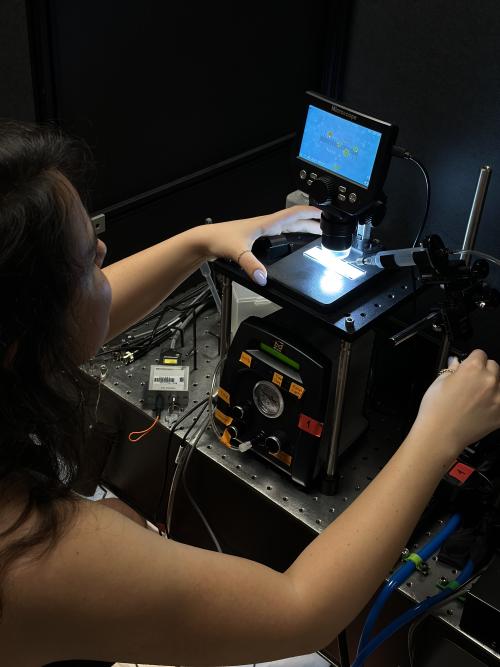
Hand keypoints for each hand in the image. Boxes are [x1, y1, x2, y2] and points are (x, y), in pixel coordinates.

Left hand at [204, 205, 320, 284]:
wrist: (206, 240)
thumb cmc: (219, 239)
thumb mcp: (237, 252)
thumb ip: (251, 265)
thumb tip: (263, 277)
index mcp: (265, 224)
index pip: (293, 214)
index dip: (309, 213)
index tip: (324, 212)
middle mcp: (265, 225)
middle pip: (294, 221)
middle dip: (311, 221)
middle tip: (327, 225)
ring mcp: (261, 231)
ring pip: (287, 227)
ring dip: (302, 227)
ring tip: (316, 231)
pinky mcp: (256, 238)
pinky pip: (279, 234)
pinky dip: (290, 235)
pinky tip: (291, 241)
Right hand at [411, 349, 499, 456]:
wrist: (440, 435)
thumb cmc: (436, 409)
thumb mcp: (439, 382)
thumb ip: (452, 369)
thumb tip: (457, 362)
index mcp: (473, 368)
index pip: (480, 354)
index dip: (471, 360)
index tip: (467, 367)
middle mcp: (490, 380)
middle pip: (494, 367)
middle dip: (484, 372)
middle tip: (471, 384)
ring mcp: (499, 398)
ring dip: (492, 387)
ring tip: (478, 398)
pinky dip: (495, 403)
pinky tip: (483, 409)